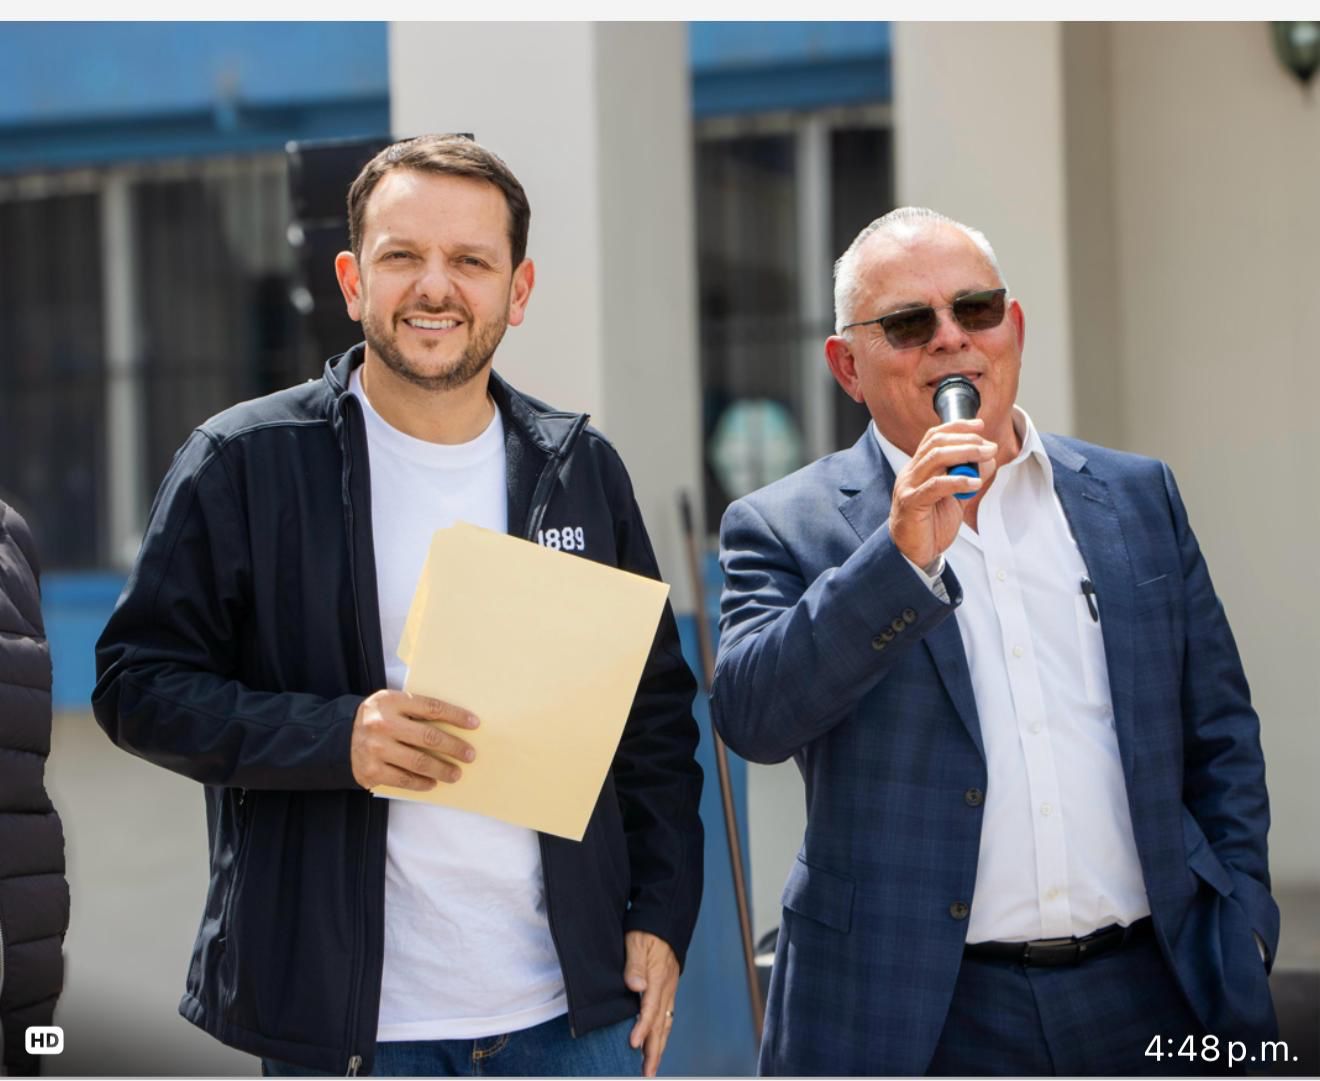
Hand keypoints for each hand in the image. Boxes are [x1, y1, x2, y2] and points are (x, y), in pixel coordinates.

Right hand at [350, 690, 478, 790]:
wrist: (337, 737)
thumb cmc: (375, 719)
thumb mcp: (390, 704)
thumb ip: (415, 711)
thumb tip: (453, 725)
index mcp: (391, 702)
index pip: (431, 707)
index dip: (455, 716)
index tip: (474, 724)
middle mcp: (383, 724)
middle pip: (428, 737)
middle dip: (454, 747)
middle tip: (469, 754)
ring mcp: (376, 749)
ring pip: (419, 762)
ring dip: (442, 769)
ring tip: (456, 773)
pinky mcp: (371, 771)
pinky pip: (404, 779)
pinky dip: (421, 782)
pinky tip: (432, 782)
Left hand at [624, 930, 679, 1076]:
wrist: (664, 920)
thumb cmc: (647, 931)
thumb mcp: (636, 942)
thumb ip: (634, 964)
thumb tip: (635, 985)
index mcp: (658, 978)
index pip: (650, 1008)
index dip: (642, 1027)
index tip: (633, 1044)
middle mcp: (667, 987)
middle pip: (661, 1024)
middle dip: (654, 1049)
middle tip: (647, 1072)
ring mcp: (670, 989)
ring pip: (666, 1023)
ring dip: (659, 1046)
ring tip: (651, 1066)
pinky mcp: (669, 989)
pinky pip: (667, 1016)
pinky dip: (662, 1033)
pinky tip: (657, 1042)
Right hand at [889, 419, 997, 568]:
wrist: (913, 554)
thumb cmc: (931, 526)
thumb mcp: (955, 498)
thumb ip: (968, 478)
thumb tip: (988, 460)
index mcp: (918, 469)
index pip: (933, 437)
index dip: (956, 427)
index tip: (979, 426)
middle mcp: (911, 473)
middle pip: (936, 443)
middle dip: (966, 440)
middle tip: (989, 447)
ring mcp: (909, 487)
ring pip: (935, 458)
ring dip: (965, 453)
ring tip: (986, 456)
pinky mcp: (911, 503)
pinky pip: (935, 486)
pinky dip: (958, 480)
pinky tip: (974, 482)